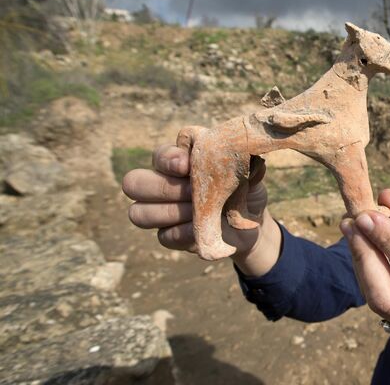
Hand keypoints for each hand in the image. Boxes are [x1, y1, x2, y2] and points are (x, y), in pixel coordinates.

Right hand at [122, 144, 269, 258]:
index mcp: (181, 161)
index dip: (168, 159)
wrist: (252, 224)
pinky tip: (200, 231)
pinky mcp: (170, 235)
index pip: (160, 155)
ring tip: (197, 212)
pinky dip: (182, 234)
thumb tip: (254, 161)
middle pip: (134, 182)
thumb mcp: (251, 177)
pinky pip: (163, 236)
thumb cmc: (246, 191)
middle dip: (162, 187)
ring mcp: (163, 212)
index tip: (187, 165)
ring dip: (169, 212)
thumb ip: (248, 167)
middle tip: (192, 192)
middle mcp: (164, 183)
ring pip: (138, 212)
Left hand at [340, 190, 389, 343]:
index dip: (388, 240)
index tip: (368, 215)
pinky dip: (367, 271)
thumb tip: (384, 199)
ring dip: (360, 262)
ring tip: (351, 229)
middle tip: (351, 223)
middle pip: (385, 296)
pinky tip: (361, 247)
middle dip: (365, 257)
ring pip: (376, 300)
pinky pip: (378, 300)